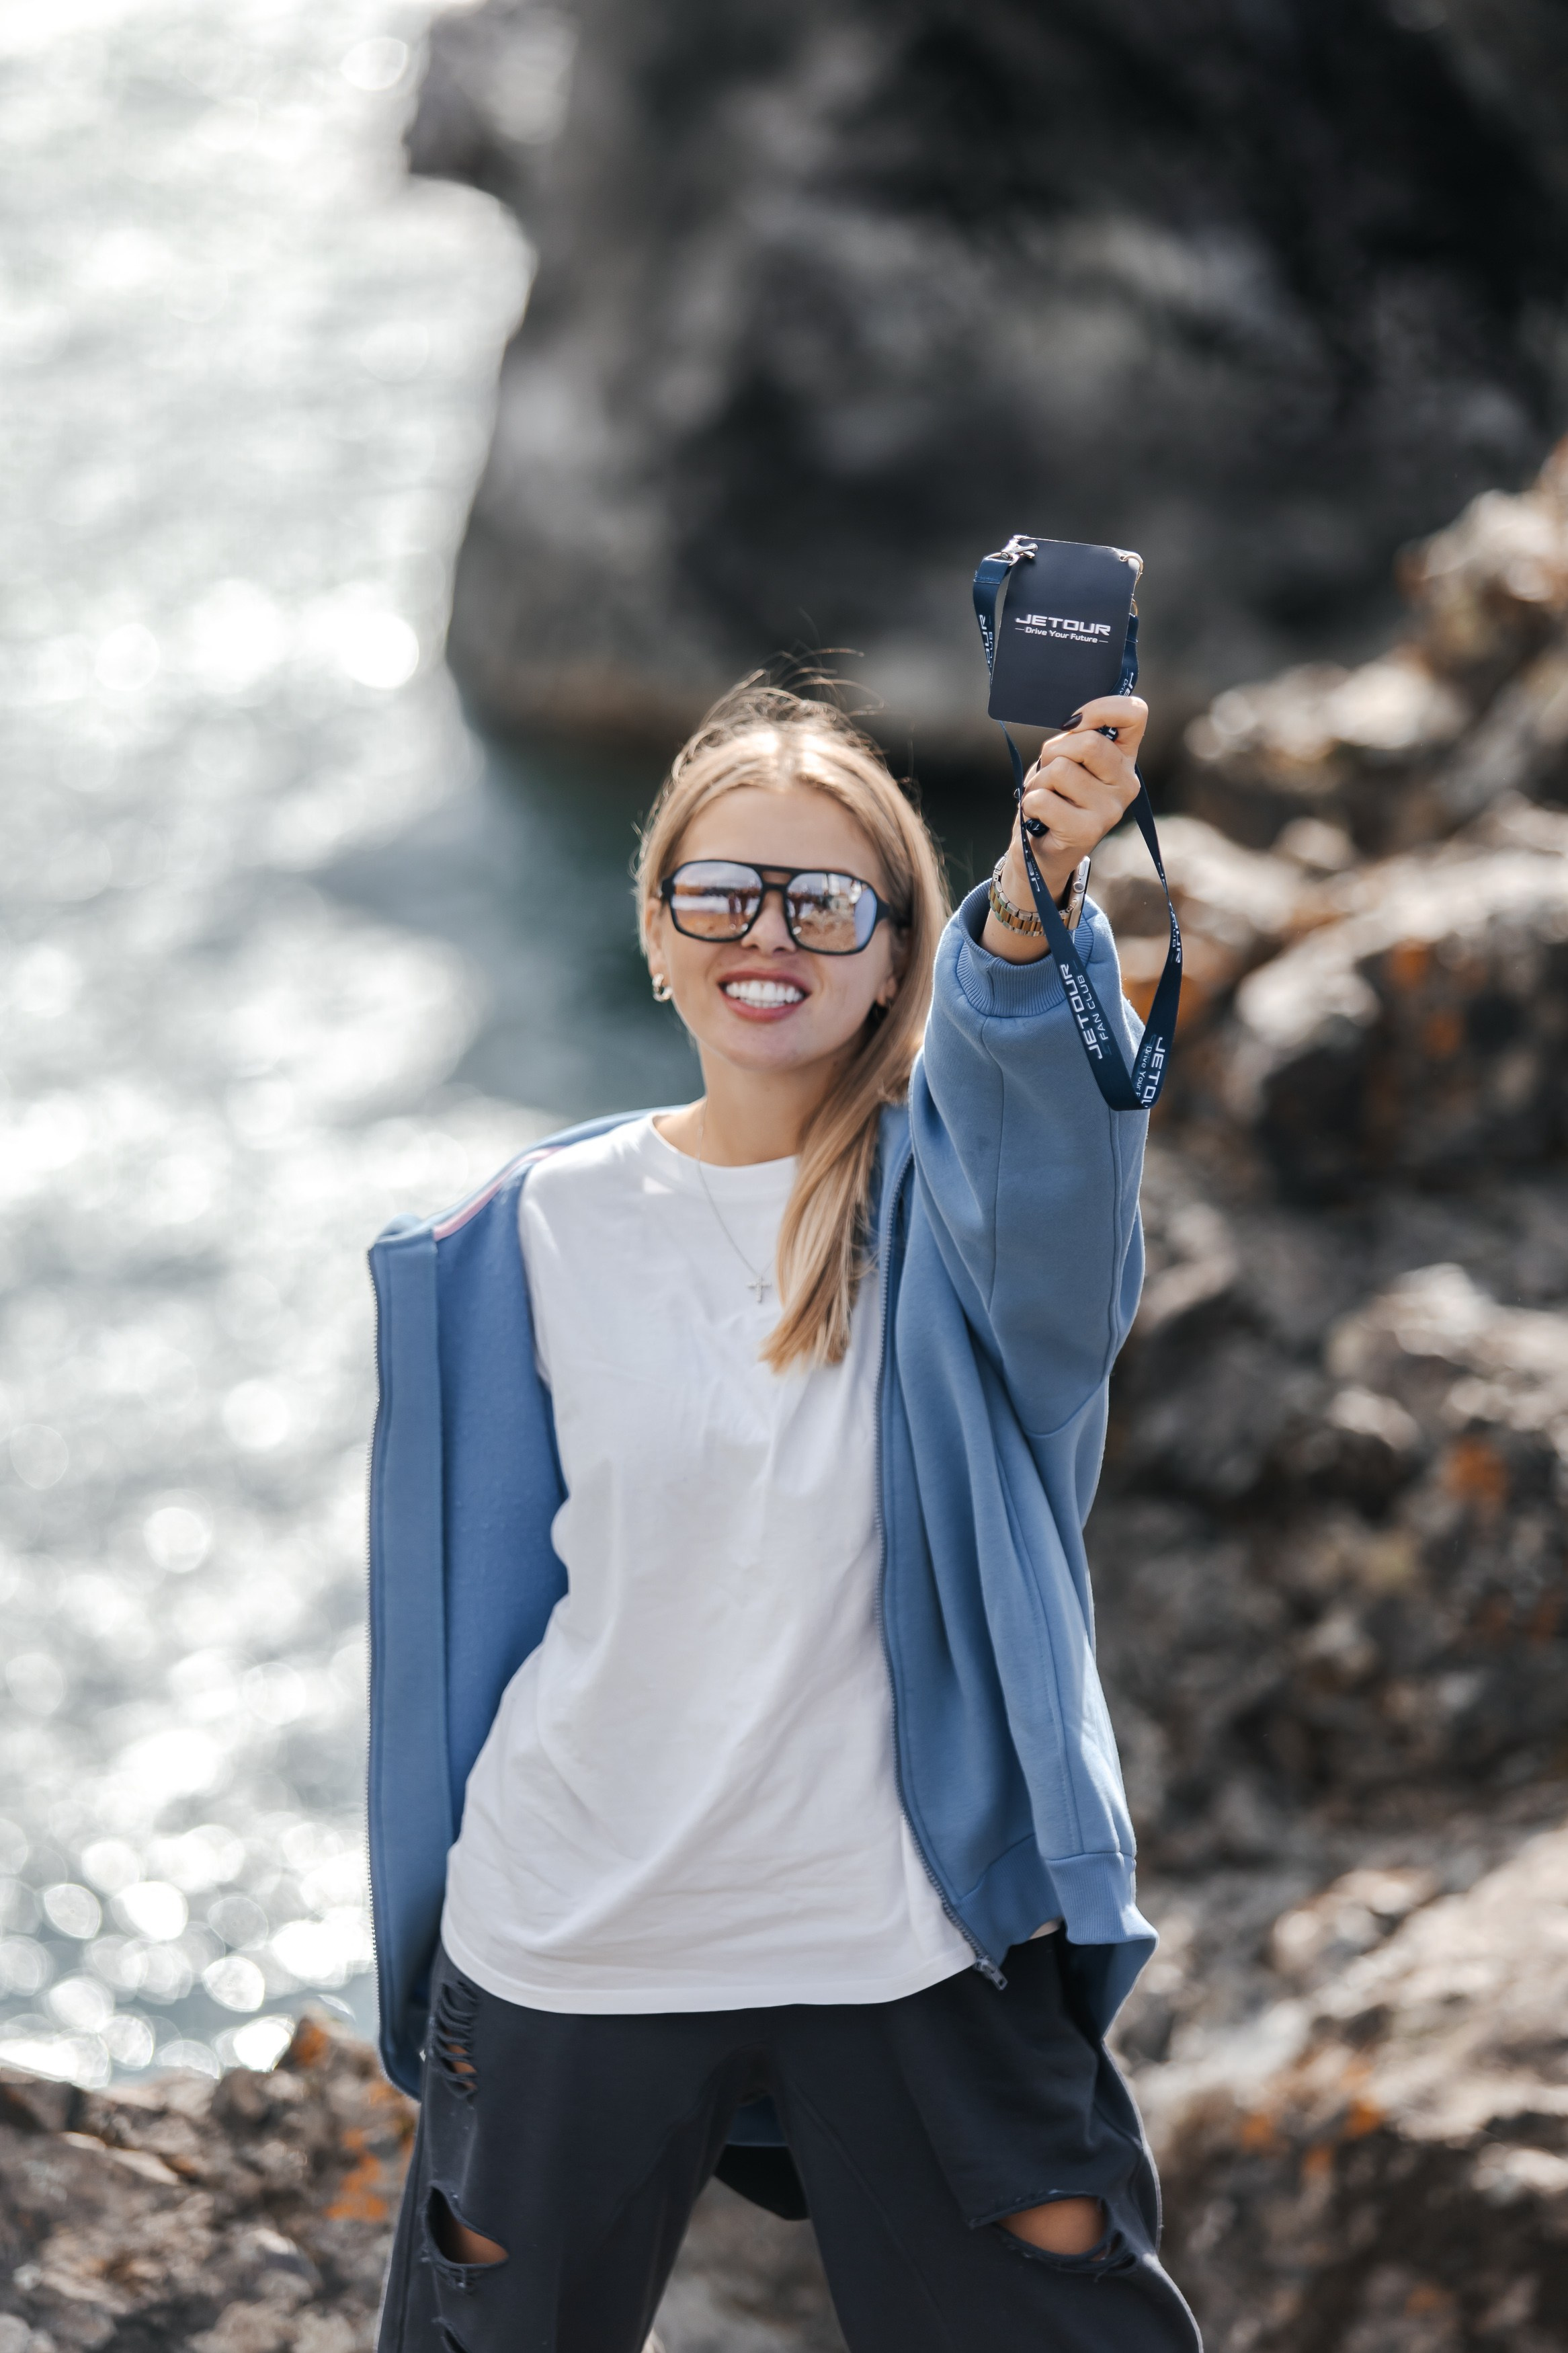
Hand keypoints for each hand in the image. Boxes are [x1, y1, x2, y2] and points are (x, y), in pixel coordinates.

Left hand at [984, 694, 1146, 964]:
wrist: (1041, 853)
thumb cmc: (1054, 799)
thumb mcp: (1068, 761)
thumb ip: (1077, 738)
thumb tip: (1073, 721)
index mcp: (1125, 759)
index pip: (1135, 713)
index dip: (1101, 707)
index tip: (1074, 721)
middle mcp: (1126, 784)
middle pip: (1088, 743)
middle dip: (1054, 751)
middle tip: (1050, 772)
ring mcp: (1110, 810)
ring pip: (1061, 770)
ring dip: (1039, 781)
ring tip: (1045, 797)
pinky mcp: (1087, 832)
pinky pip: (1043, 798)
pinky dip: (1031, 803)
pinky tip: (1040, 817)